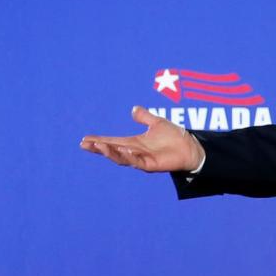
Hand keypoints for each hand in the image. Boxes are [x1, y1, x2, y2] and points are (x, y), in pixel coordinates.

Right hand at [79, 105, 204, 172]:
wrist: (191, 148)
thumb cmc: (175, 137)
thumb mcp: (157, 123)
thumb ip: (145, 117)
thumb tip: (133, 109)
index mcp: (134, 143)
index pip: (112, 142)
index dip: (99, 141)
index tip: (84, 139)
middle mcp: (135, 152)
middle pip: (112, 151)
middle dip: (98, 148)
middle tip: (84, 144)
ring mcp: (142, 160)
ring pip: (122, 158)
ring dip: (110, 153)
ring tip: (99, 146)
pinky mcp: (152, 165)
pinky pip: (137, 162)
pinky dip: (129, 156)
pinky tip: (122, 149)